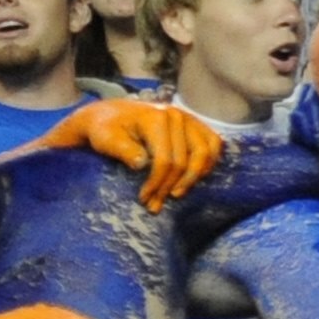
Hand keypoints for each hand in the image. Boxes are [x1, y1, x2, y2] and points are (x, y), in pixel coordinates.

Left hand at [43, 99, 221, 211]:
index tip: (144, 199)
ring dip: (193, 178)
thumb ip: (122, 149)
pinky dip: (208, 162)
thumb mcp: (105, 138)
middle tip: (156, 203)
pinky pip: (214, 144)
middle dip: (171, 186)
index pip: (165, 159)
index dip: (157, 183)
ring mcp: (189, 118)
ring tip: (177, 194)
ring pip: (204, 154)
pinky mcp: (196, 123)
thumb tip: (141, 164)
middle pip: (185, 160)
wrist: (110, 115)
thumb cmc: (105, 129)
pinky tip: (196, 177)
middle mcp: (177, 115)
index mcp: (156, 117)